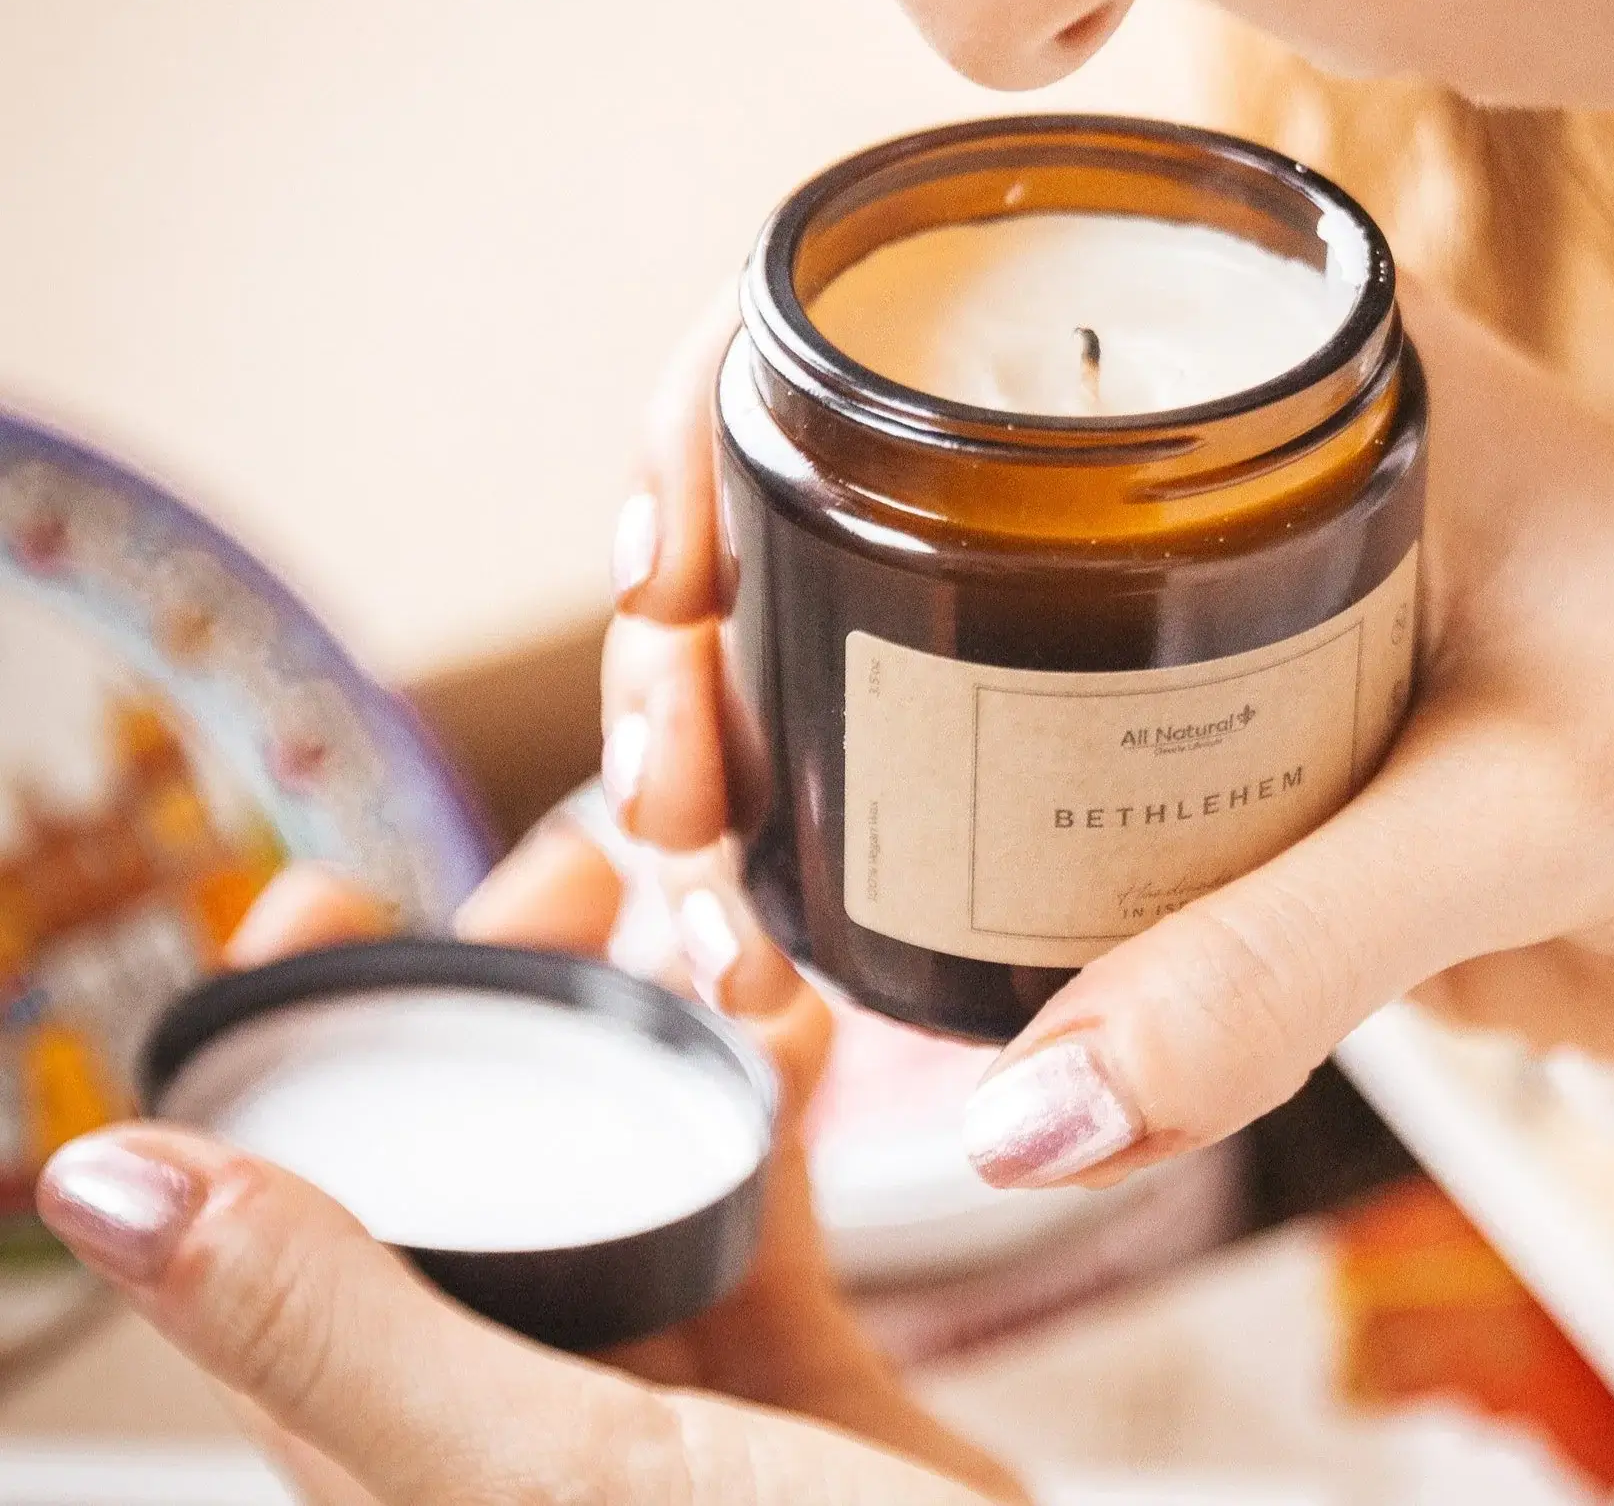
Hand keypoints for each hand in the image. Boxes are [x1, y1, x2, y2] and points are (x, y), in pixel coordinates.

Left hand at [38, 839, 1024, 1505]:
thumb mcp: (539, 1470)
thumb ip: (329, 1325)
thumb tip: (101, 1181)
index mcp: (395, 1457)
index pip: (284, 1224)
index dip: (280, 1047)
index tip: (324, 893)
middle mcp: (509, 1421)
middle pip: (469, 1158)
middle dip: (507, 992)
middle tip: (577, 867)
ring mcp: (657, 1399)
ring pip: (619, 1158)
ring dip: (658, 1023)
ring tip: (714, 916)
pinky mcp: (792, 1375)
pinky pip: (757, 1191)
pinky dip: (775, 1094)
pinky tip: (811, 1030)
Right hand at [608, 279, 1613, 1187]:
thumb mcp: (1546, 800)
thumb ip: (1299, 944)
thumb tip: (1028, 1104)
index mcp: (1285, 353)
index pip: (943, 310)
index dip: (741, 402)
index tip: (666, 558)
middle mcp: (1204, 465)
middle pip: (860, 497)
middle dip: (711, 637)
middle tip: (676, 804)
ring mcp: (1187, 627)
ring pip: (898, 658)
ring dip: (768, 772)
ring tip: (709, 926)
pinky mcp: (1201, 775)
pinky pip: (991, 803)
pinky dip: (878, 878)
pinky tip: (806, 981)